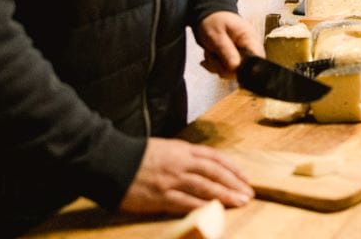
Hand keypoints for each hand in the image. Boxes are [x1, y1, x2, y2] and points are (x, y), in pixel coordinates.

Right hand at [119, 138, 252, 214]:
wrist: (111, 161)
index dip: (232, 168)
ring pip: (205, 187)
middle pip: (215, 173)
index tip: (245, 177)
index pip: (215, 158)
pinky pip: (186, 203)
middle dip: (234, 183)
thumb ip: (183, 156)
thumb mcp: (165, 148)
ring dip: (225, 195)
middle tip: (249, 193)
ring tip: (240, 202)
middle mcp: (181, 163)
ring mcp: (172, 180)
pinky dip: (203, 207)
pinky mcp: (160, 196)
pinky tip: (215, 212)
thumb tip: (201, 166)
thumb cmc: (137, 156)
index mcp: (183, 150)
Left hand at [196, 11, 261, 76]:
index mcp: (250, 38)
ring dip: (216, 65)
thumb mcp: (216, 34)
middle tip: (213, 53)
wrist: (209, 16)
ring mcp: (241, 56)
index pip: (258, 59)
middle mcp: (249, 49)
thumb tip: (235, 67)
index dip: (246, 67)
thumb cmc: (214, 20)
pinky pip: (225, 72)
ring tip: (211, 51)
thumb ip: (226, 50)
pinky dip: (214, 66)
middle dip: (223, 66)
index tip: (230, 66)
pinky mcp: (234, 60)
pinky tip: (211, 55)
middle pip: (242, 70)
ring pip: (231, 73)